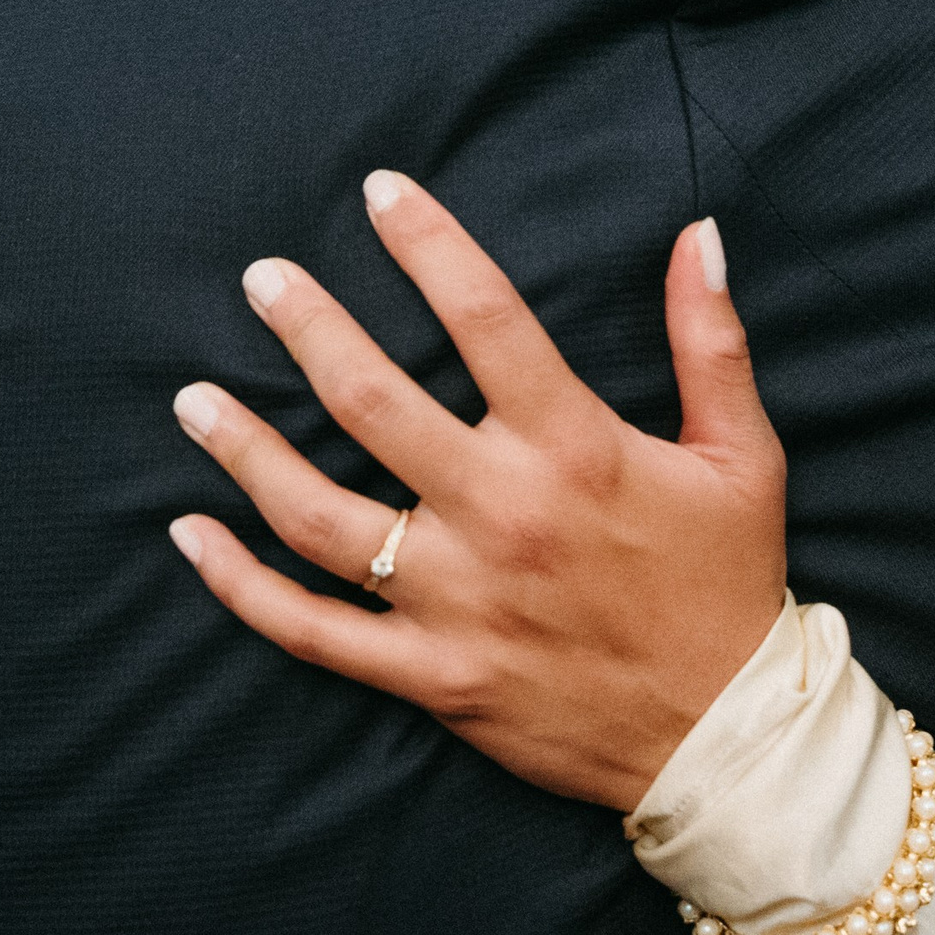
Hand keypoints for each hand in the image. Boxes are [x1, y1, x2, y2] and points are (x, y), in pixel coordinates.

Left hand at [169, 172, 786, 811]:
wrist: (727, 743)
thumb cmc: (728, 581)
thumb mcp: (741, 452)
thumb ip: (710, 339)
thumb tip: (700, 234)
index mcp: (575, 449)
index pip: (487, 319)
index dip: (429, 245)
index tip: (380, 192)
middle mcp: (502, 515)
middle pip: (374, 403)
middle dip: (309, 329)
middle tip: (262, 279)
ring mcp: (456, 601)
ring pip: (318, 517)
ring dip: (247, 452)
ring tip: (195, 400)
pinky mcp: (433, 674)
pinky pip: (314, 631)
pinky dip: (243, 587)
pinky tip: (193, 536)